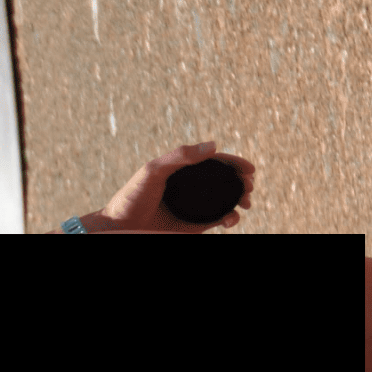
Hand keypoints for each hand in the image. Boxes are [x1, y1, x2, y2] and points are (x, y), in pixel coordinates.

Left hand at [89, 142, 256, 232]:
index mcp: (183, 170)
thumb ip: (180, 157)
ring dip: (241, 199)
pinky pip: (220, 219)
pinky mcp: (196, 224)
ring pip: (227, 200)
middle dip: (242, 182)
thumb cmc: (132, 197)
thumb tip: (214, 145)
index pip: (214, 162)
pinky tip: (231, 219)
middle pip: (225, 180)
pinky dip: (231, 219)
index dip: (234, 163)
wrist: (121, 226)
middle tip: (248, 187)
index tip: (250, 169)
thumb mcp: (153, 171)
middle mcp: (191, 187)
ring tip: (245, 202)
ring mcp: (195, 206)